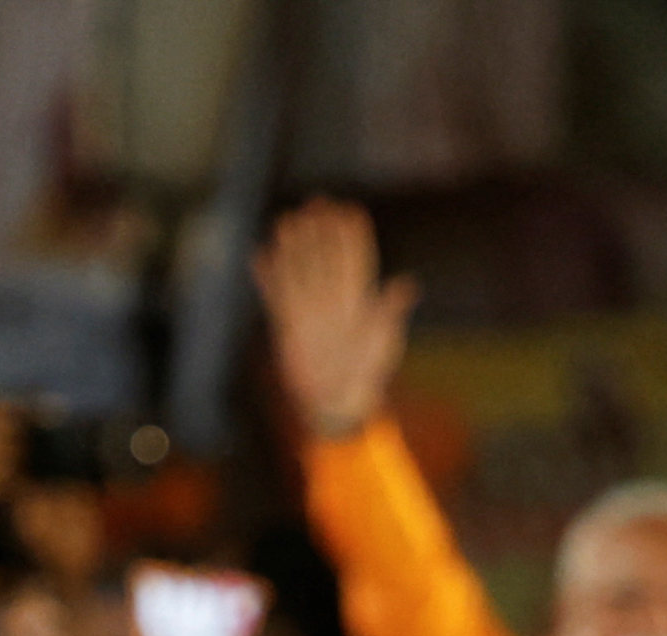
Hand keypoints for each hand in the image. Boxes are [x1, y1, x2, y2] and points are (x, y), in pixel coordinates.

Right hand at [253, 199, 412, 440]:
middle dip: (322, 231)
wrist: (337, 403)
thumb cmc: (367, 374)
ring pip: (299, 271)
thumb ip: (389, 312)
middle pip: (326, 258)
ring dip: (294, 246)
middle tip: (317, 202)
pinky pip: (275, 296)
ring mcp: (309, 312)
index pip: (356, 261)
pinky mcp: (288, 327)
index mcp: (358, 302)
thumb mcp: (383, 341)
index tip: (350, 210)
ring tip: (286, 220)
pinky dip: (267, 277)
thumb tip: (408, 284)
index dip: (353, 236)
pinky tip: (258, 255)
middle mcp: (333, 302)